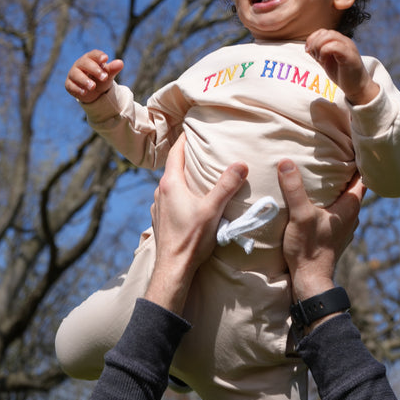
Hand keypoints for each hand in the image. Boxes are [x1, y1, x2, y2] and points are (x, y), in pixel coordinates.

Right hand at [65, 49, 123, 103]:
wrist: (94, 91)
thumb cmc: (101, 78)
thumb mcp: (108, 74)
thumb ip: (113, 69)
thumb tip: (120, 63)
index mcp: (91, 58)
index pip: (94, 54)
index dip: (99, 56)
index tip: (106, 59)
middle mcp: (80, 64)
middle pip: (85, 63)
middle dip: (94, 69)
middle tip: (104, 77)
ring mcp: (73, 73)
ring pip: (76, 74)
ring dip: (84, 80)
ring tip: (93, 87)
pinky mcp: (69, 84)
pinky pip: (71, 85)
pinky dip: (77, 89)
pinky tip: (84, 93)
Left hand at [146, 134, 247, 313]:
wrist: (173, 269)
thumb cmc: (192, 238)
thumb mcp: (213, 209)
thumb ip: (227, 186)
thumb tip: (241, 163)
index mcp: (170, 184)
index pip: (175, 152)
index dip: (184, 139)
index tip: (193, 129)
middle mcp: (160, 192)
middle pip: (173, 167)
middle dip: (186, 157)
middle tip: (201, 149)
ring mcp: (158, 206)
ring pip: (171, 184)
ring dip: (183, 177)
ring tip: (198, 173)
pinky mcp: (160, 220)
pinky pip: (170, 198)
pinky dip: (180, 192)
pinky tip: (191, 200)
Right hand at [277, 160, 365, 301]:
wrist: (309, 281)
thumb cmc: (308, 248)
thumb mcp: (300, 215)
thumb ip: (294, 188)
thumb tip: (285, 161)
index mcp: (350, 206)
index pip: (363, 176)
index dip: (361, 159)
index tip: (351, 143)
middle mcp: (352, 215)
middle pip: (354, 185)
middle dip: (346, 169)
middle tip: (334, 150)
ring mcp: (344, 226)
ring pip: (345, 198)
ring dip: (338, 186)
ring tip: (325, 169)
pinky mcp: (334, 234)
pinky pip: (337, 209)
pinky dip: (331, 199)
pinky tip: (318, 196)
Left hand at [305, 29, 378, 104]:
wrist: (357, 88)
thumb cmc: (343, 75)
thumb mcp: (327, 61)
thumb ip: (319, 53)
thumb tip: (308, 47)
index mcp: (340, 42)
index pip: (323, 31)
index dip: (312, 39)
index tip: (308, 51)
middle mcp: (345, 42)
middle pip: (326, 32)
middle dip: (314, 43)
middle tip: (314, 57)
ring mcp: (349, 47)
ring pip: (330, 35)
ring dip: (319, 46)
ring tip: (320, 59)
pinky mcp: (350, 56)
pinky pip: (335, 46)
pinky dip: (324, 52)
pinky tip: (323, 61)